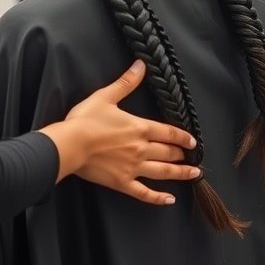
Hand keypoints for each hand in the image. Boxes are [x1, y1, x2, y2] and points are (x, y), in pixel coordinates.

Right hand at [53, 60, 198, 205]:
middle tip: (194, 159)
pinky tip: (169, 199)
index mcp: (139, 128)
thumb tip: (141, 65)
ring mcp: (133, 168)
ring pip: (163, 172)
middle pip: (168, 152)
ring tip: (194, 174)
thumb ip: (126, 82)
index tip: (193, 142)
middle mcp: (141, 149)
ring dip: (180, 174)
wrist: (70, 144)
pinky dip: (158, 198)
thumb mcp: (106, 96)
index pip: (168, 132)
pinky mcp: (123, 183)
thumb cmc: (86, 119)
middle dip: (182, 155)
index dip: (182, 137)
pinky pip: (144, 193)